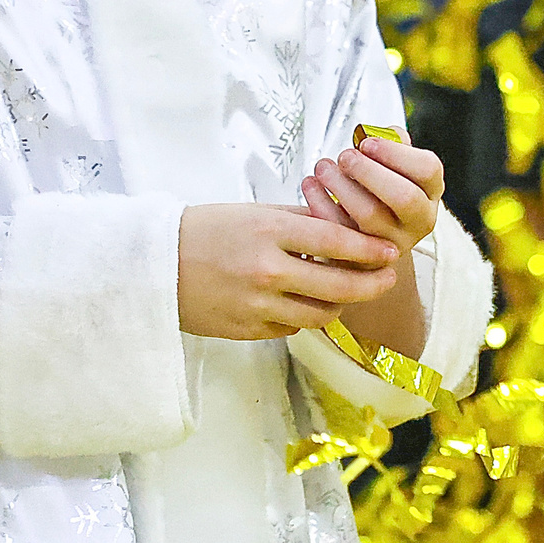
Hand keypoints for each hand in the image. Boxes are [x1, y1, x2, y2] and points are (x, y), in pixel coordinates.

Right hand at [175, 204, 398, 341]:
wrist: (152, 265)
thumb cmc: (203, 230)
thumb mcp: (251, 212)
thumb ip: (298, 221)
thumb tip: (343, 228)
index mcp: (268, 232)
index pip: (336, 243)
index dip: (370, 250)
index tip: (390, 252)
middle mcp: (267, 271)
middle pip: (338, 287)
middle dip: (371, 284)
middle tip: (388, 278)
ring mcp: (257, 305)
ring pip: (320, 315)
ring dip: (340, 304)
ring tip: (347, 291)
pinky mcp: (248, 330)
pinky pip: (292, 328)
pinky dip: (303, 316)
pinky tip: (302, 302)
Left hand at [302, 138, 444, 255]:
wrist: (368, 244)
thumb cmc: (378, 193)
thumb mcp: (392, 169)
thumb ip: (388, 147)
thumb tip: (371, 135)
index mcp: (430, 193)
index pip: (428, 169)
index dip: (396, 153)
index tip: (366, 142)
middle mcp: (419, 221)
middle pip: (404, 196)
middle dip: (370, 171)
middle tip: (345, 157)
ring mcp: (393, 244)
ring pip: (371, 215)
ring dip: (342, 186)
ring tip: (323, 167)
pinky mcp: (363, 259)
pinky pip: (341, 232)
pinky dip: (321, 204)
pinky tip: (311, 185)